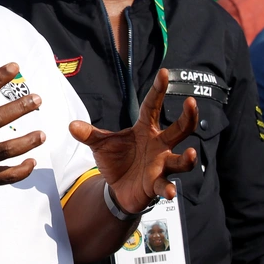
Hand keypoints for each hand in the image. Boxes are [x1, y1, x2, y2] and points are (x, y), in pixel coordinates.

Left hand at [69, 69, 197, 213]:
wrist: (117, 188)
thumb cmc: (116, 160)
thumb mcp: (100, 144)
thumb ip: (88, 134)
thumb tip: (71, 126)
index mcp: (145, 129)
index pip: (152, 106)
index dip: (158, 90)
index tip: (163, 72)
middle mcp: (159, 145)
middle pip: (179, 129)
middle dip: (188, 117)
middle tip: (192, 103)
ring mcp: (161, 165)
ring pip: (180, 160)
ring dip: (187, 160)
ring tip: (192, 154)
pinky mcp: (158, 184)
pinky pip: (165, 185)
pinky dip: (167, 188)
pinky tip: (169, 191)